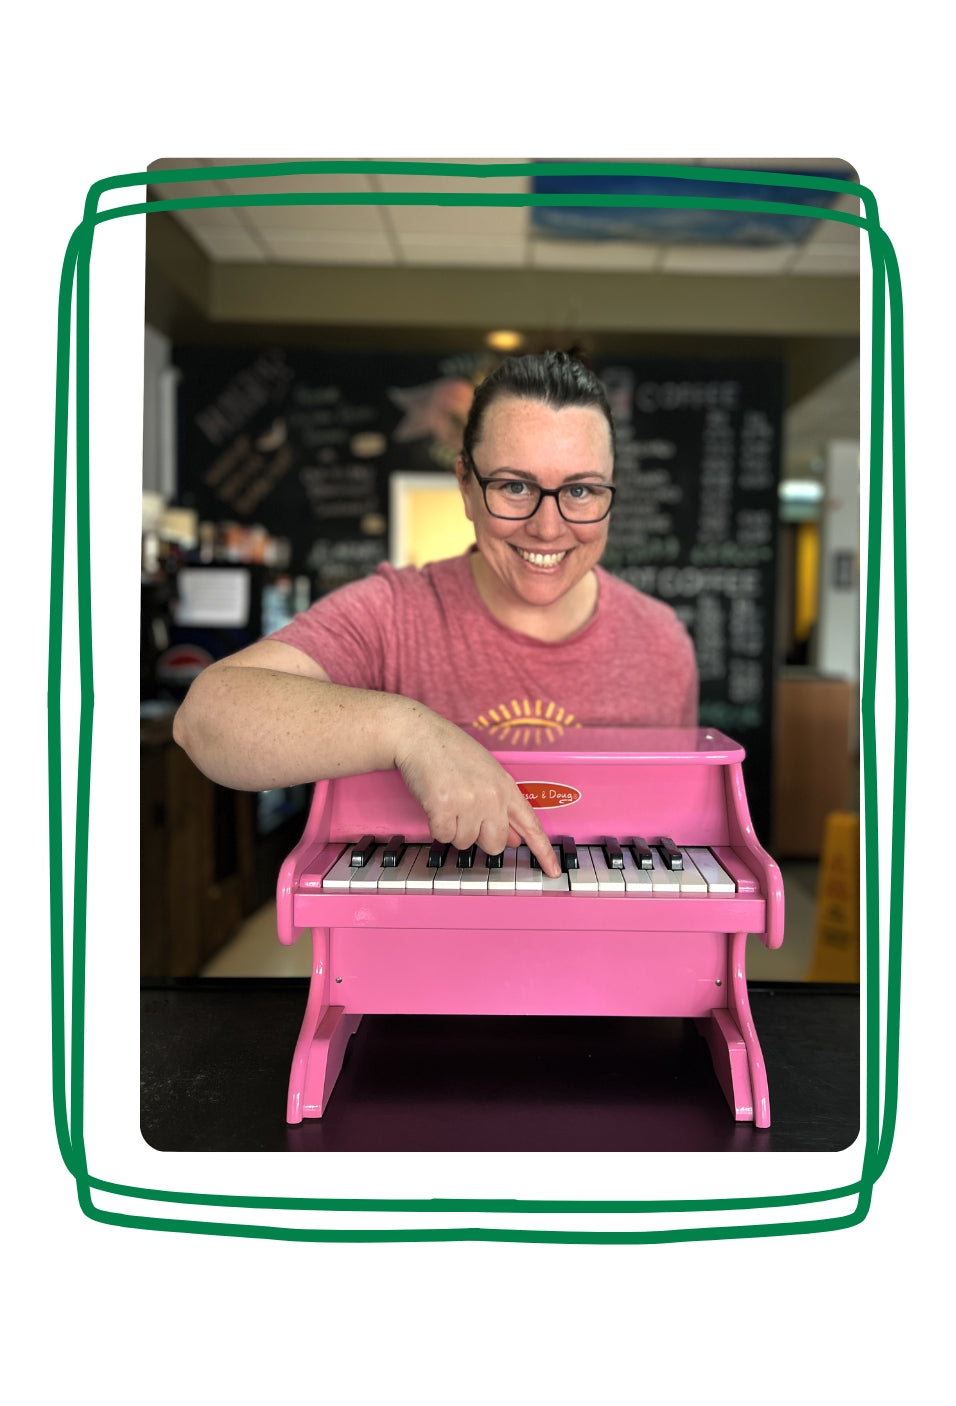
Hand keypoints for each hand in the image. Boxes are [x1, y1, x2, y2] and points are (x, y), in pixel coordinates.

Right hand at [394, 710, 560, 876]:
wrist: (421, 736)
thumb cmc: (452, 752)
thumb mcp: (487, 775)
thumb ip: (502, 807)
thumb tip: (513, 839)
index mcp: (506, 787)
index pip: (530, 825)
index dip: (542, 851)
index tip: (552, 871)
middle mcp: (492, 797)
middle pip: (494, 845)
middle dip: (479, 837)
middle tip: (465, 813)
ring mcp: (468, 803)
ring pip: (464, 842)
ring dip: (453, 829)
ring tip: (448, 800)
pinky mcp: (443, 808)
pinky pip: (443, 837)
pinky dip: (436, 825)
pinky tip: (435, 802)